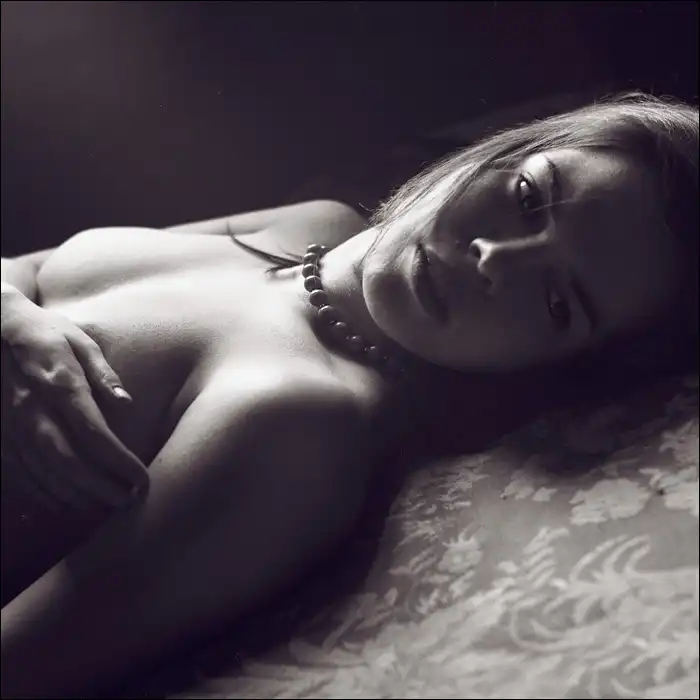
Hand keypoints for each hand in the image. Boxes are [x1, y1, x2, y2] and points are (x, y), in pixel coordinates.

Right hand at [1, 287, 148, 510]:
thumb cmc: (43, 332)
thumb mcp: (79, 340)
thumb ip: (103, 373)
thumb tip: (127, 402)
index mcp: (60, 385)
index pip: (95, 434)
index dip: (120, 462)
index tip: (143, 480)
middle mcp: (33, 411)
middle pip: (70, 462)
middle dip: (101, 488)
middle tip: (129, 502)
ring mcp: (10, 425)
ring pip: (43, 473)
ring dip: (76, 495)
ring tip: (104, 507)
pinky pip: (19, 473)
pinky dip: (43, 493)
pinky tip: (64, 502)